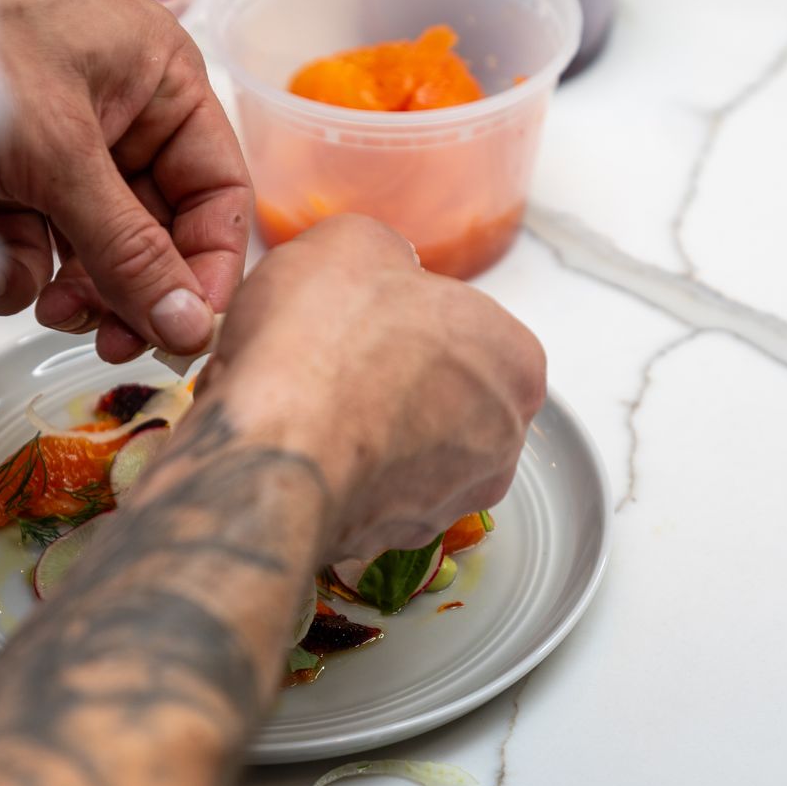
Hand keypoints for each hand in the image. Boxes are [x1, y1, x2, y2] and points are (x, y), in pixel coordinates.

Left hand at [0, 0, 252, 362]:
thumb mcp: (63, 157)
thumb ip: (131, 250)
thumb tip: (191, 328)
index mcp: (161, 79)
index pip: (217, 190)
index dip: (208, 267)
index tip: (186, 333)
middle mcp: (119, 109)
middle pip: (155, 229)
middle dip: (127, 287)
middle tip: (109, 344)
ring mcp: (58, 144)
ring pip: (91, 247)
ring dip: (66, 284)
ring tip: (40, 301)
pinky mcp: (4, 174)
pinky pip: (33, 243)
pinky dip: (10, 262)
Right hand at [196, 215, 546, 559]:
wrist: (272, 448)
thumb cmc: (320, 345)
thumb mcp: (349, 243)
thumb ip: (384, 253)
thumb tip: (380, 268)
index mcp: (514, 357)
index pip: (466, 328)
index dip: (406, 319)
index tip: (367, 318)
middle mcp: (501, 436)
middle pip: (446, 394)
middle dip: (396, 381)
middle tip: (335, 360)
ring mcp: (454, 498)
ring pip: (412, 452)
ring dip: (372, 432)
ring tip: (309, 407)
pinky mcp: (401, 541)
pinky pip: (374, 497)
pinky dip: (345, 476)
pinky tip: (302, 448)